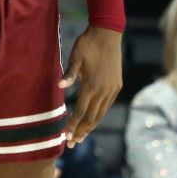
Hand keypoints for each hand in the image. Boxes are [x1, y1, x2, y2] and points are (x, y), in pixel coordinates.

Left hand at [59, 25, 121, 146]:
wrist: (108, 34)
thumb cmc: (88, 44)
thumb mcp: (76, 57)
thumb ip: (69, 74)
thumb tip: (60, 86)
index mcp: (92, 85)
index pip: (81, 111)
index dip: (73, 125)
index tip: (66, 136)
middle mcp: (104, 90)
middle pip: (92, 117)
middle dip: (81, 131)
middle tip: (72, 143)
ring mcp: (112, 89)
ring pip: (101, 113)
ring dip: (90, 126)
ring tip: (81, 136)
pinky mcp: (116, 86)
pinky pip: (106, 105)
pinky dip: (98, 115)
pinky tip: (92, 120)